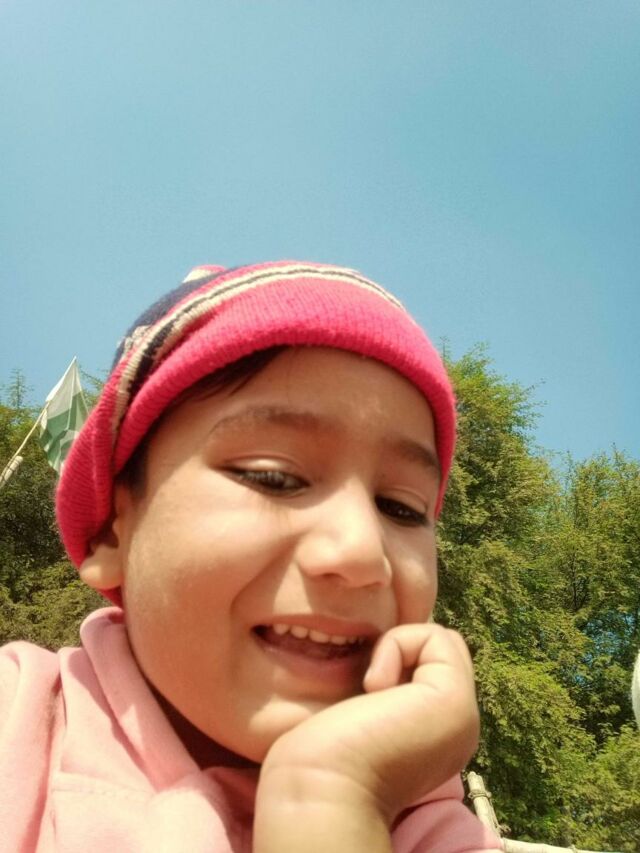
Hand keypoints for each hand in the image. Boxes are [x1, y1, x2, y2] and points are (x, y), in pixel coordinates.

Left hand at [259, 623, 478, 824]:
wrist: (320, 788)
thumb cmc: (323, 754)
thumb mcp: (359, 709)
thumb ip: (383, 686)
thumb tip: (382, 654)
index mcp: (434, 738)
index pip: (432, 669)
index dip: (397, 660)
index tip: (365, 693)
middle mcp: (455, 729)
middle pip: (442, 652)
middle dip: (403, 650)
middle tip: (372, 688)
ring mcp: (462, 717)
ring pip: (442, 641)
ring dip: (398, 648)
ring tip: (374, 690)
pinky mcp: (456, 700)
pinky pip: (436, 637)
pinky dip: (397, 645)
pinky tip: (376, 687)